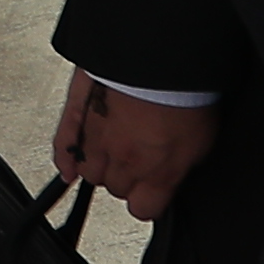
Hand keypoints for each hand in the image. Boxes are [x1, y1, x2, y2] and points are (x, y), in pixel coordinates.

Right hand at [49, 68, 214, 221]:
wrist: (160, 54)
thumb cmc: (185, 93)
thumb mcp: (201, 140)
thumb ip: (180, 167)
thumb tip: (171, 178)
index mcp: (157, 172)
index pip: (142, 209)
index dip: (148, 200)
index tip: (152, 192)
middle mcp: (124, 160)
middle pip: (116, 188)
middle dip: (126, 177)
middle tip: (138, 158)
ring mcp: (97, 139)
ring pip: (89, 171)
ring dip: (100, 165)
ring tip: (113, 150)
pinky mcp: (77, 114)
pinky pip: (62, 146)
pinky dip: (64, 160)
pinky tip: (68, 169)